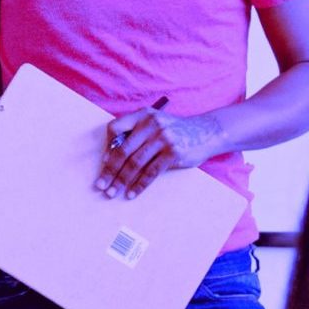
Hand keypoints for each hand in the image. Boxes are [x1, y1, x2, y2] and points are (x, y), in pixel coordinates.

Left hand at [97, 110, 223, 199]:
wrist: (207, 132)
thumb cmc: (176, 131)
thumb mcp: (156, 123)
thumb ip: (137, 134)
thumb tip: (112, 158)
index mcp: (143, 115)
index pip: (116, 128)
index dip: (108, 147)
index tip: (105, 163)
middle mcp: (151, 124)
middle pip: (123, 150)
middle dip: (110, 170)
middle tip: (101, 185)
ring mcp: (163, 138)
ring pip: (135, 163)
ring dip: (122, 180)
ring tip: (113, 192)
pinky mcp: (173, 153)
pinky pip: (151, 172)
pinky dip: (139, 185)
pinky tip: (132, 193)